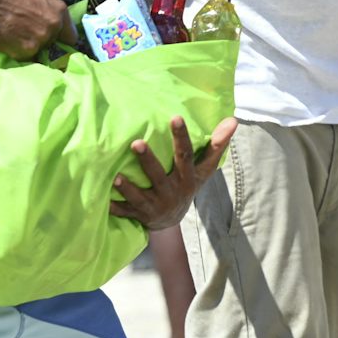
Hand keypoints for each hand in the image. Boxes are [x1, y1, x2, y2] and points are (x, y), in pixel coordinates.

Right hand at [0, 0, 76, 57]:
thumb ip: (51, 13)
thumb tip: (57, 28)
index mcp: (59, 13)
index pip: (71, 38)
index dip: (63, 42)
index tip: (58, 44)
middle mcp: (53, 28)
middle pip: (55, 46)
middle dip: (45, 44)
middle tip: (30, 35)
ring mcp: (39, 42)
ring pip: (39, 53)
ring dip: (31, 48)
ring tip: (17, 37)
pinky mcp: (24, 53)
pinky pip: (26, 58)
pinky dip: (19, 52)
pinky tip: (10, 41)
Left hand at [109, 116, 237, 230]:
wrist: (172, 220)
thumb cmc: (187, 183)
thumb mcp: (204, 168)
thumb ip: (216, 145)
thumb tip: (233, 120)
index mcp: (188, 178)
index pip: (187, 155)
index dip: (182, 137)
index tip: (175, 117)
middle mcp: (173, 192)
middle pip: (160, 175)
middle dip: (148, 161)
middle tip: (137, 143)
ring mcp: (156, 205)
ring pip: (141, 196)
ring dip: (129, 188)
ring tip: (116, 177)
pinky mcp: (140, 215)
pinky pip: (126, 213)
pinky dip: (115, 208)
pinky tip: (104, 200)